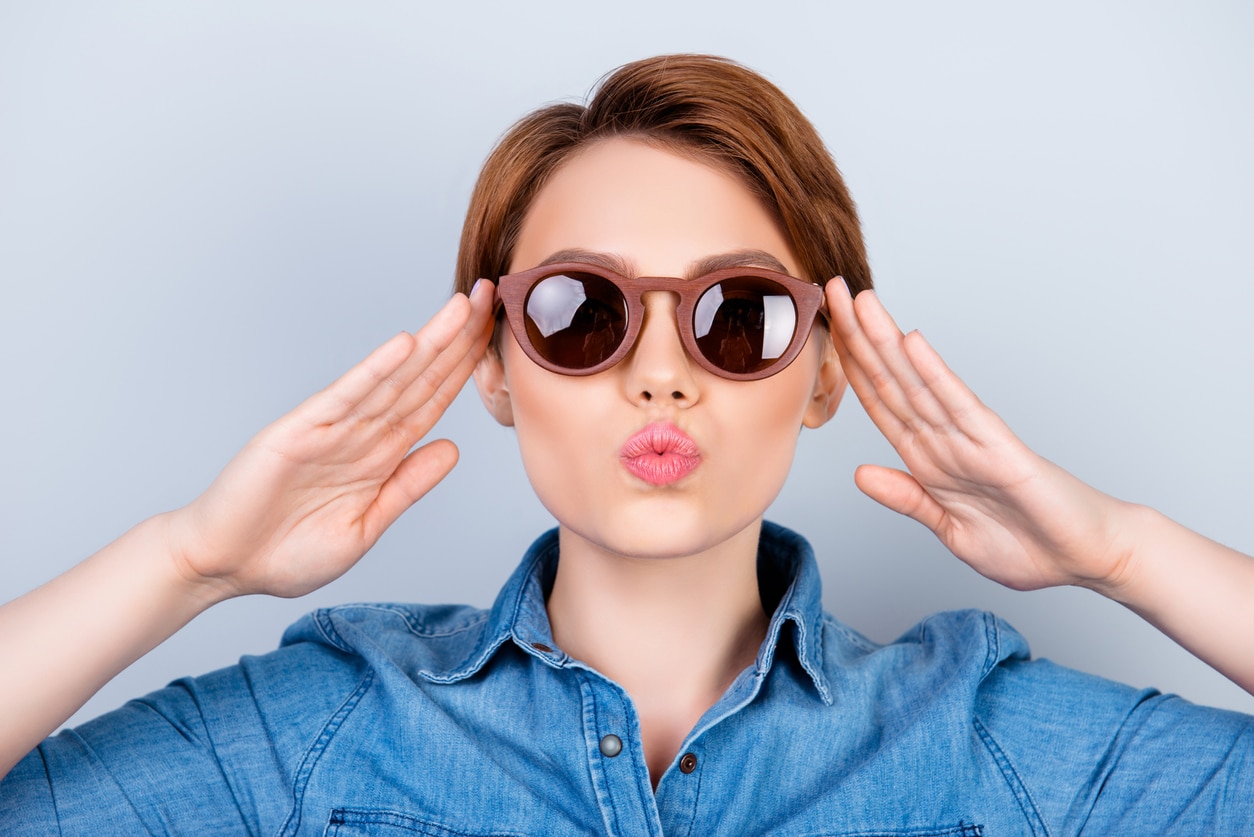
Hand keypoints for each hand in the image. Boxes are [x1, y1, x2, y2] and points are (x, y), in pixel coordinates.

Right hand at [167, 281, 495, 599]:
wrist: (224, 566)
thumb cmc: (287, 551)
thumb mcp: (365, 526)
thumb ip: (407, 486)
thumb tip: (453, 449)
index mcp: (381, 454)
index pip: (432, 400)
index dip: (466, 368)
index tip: (498, 334)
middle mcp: (361, 432)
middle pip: (421, 377)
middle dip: (459, 338)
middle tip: (493, 294)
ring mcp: (331, 428)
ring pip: (392, 378)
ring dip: (429, 342)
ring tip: (462, 307)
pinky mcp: (298, 431)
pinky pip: (345, 397)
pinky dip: (374, 370)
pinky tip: (404, 346)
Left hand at [824, 281, 1133, 593]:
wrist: (1088, 559)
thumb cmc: (1029, 544)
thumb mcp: (949, 529)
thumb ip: (907, 498)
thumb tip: (859, 474)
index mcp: (928, 459)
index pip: (879, 401)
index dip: (850, 366)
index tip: (823, 330)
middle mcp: (945, 440)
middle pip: (891, 379)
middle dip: (858, 336)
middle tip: (831, 289)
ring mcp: (971, 440)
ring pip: (917, 382)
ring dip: (886, 341)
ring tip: (860, 300)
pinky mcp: (1000, 449)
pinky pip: (960, 406)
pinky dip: (934, 374)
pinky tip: (911, 342)